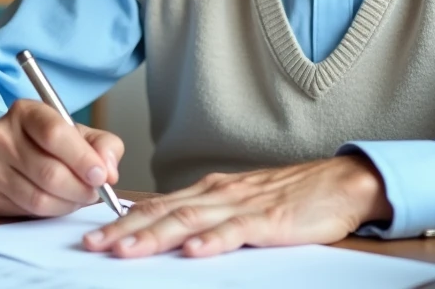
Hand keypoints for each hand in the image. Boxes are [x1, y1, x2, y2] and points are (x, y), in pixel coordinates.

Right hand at [0, 99, 124, 217]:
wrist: (7, 152)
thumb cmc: (49, 142)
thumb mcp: (79, 134)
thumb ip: (103, 146)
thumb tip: (109, 171)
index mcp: (26, 111)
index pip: (54, 134)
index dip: (81, 158)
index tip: (102, 176)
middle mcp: (1, 134)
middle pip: (48, 172)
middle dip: (80, 188)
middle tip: (94, 192)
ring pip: (39, 197)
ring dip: (68, 203)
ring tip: (78, 197)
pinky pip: (27, 211)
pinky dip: (51, 212)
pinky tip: (57, 201)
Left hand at [82, 155, 391, 257]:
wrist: (340, 182)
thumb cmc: (292, 195)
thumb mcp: (241, 201)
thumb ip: (207, 215)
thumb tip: (169, 230)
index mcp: (211, 191)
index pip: (159, 205)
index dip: (124, 220)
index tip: (94, 234)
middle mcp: (220, 194)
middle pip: (164, 212)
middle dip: (125, 229)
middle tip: (93, 245)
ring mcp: (244, 206)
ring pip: (190, 221)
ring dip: (155, 236)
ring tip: (126, 250)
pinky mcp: (270, 219)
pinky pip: (236, 232)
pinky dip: (212, 242)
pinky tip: (193, 252)